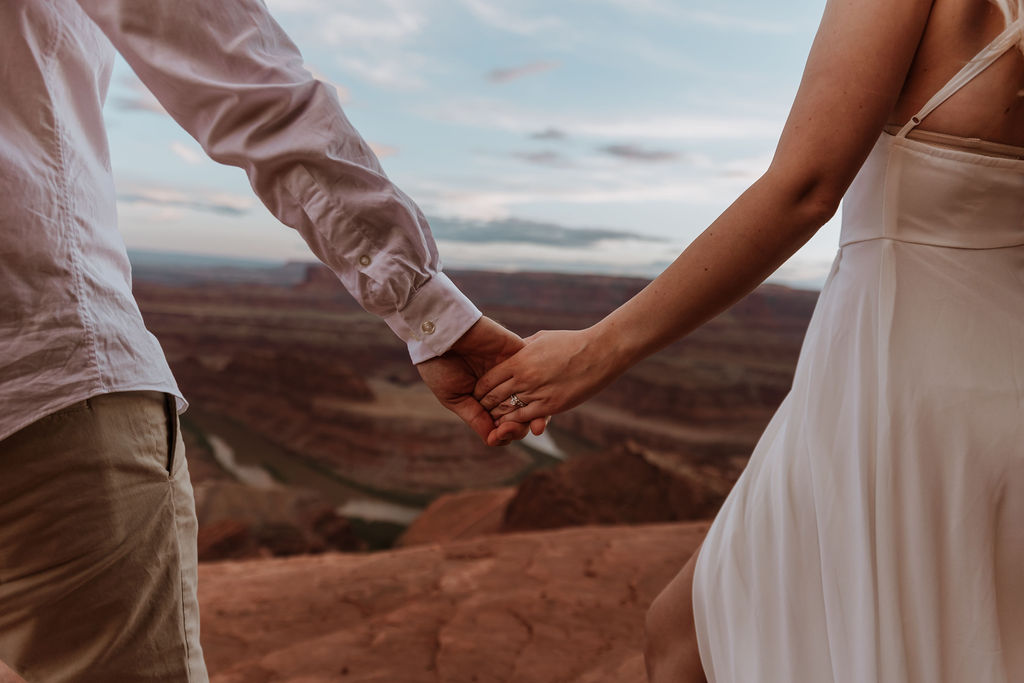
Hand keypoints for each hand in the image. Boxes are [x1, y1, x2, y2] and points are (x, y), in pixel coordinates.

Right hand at [416, 316, 548, 445]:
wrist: (439, 333)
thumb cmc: (439, 365)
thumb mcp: (454, 398)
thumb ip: (476, 419)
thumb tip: (494, 440)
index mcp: (485, 398)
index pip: (503, 422)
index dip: (504, 433)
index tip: (497, 435)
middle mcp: (501, 386)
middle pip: (522, 414)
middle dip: (518, 428)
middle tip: (509, 429)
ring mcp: (513, 371)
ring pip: (533, 398)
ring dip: (532, 415)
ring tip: (522, 423)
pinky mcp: (520, 354)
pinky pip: (535, 374)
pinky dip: (537, 391)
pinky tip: (531, 401)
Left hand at [473, 327, 622, 443]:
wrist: (598, 353)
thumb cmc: (570, 343)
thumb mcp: (540, 339)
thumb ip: (521, 348)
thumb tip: (510, 351)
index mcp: (519, 360)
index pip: (488, 380)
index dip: (480, 389)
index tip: (479, 393)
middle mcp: (524, 378)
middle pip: (493, 397)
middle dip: (485, 405)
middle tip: (482, 409)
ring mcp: (537, 393)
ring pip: (506, 411)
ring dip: (498, 417)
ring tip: (494, 419)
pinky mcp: (550, 406)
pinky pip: (524, 418)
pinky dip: (514, 422)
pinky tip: (511, 424)